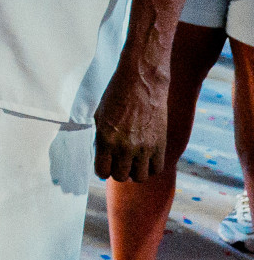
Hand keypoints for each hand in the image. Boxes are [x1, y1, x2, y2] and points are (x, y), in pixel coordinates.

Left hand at [93, 67, 169, 181]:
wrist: (142, 82)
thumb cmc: (116, 95)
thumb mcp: (99, 115)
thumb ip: (101, 137)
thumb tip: (103, 155)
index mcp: (105, 139)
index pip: (102, 171)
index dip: (102, 170)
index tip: (105, 165)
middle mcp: (124, 146)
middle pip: (121, 177)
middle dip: (118, 171)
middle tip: (120, 162)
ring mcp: (144, 147)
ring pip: (140, 177)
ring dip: (135, 171)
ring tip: (133, 161)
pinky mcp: (160, 144)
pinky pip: (157, 169)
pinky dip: (151, 167)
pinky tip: (146, 158)